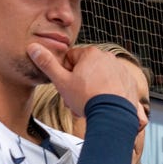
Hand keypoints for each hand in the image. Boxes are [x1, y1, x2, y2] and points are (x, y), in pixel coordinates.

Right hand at [27, 43, 146, 128]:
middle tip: (75, 100)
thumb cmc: (87, 98)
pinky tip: (103, 105)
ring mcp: (120, 69)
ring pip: (98, 78)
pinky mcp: (129, 82)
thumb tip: (33, 47)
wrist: (113, 115)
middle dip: (77, 85)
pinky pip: (113, 85)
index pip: (70, 58)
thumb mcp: (61, 82)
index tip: (66, 86)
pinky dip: (107, 94)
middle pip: (85, 70)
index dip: (65, 74)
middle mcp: (108, 57)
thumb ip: (47, 64)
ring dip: (90, 91)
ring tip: (88, 106)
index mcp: (91, 53)